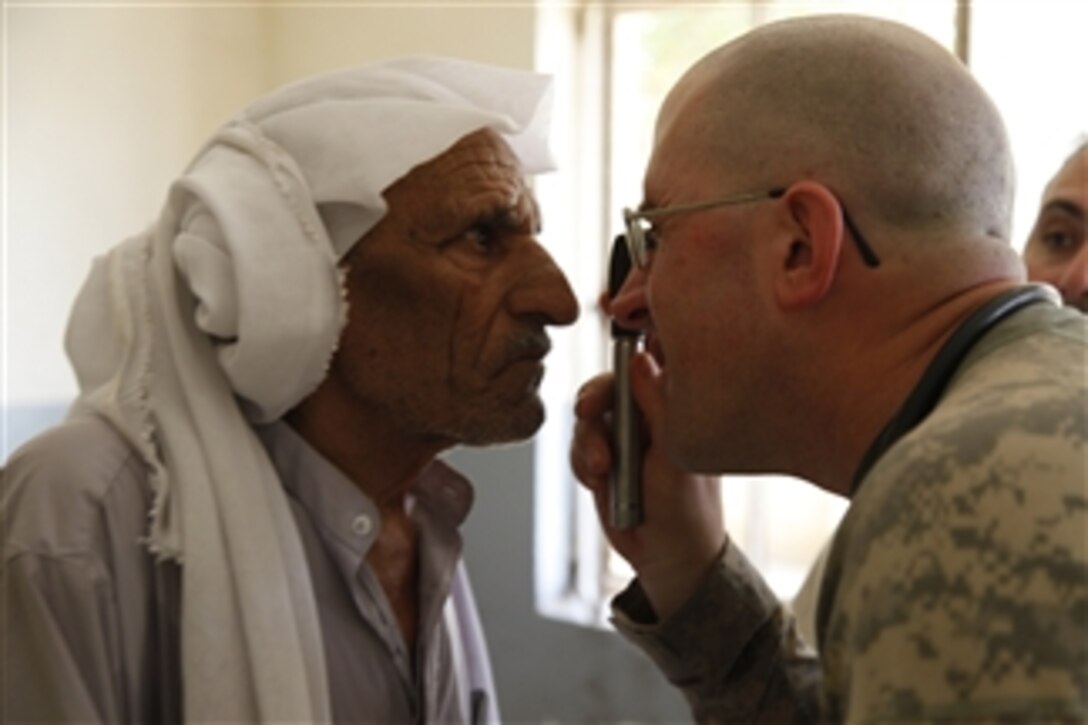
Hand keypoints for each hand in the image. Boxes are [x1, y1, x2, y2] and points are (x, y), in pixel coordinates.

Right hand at [570, 351, 725, 620]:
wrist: (666, 557)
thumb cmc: (686, 508)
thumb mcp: (675, 454)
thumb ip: (658, 404)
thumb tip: (640, 356)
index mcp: (678, 405)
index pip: (657, 356)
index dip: (635, 335)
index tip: (613, 316)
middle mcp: (650, 413)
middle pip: (611, 381)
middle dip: (595, 397)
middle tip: (587, 411)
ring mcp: (625, 435)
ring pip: (588, 415)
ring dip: (588, 441)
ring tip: (603, 470)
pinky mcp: (602, 456)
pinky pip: (577, 444)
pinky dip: (581, 462)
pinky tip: (599, 482)